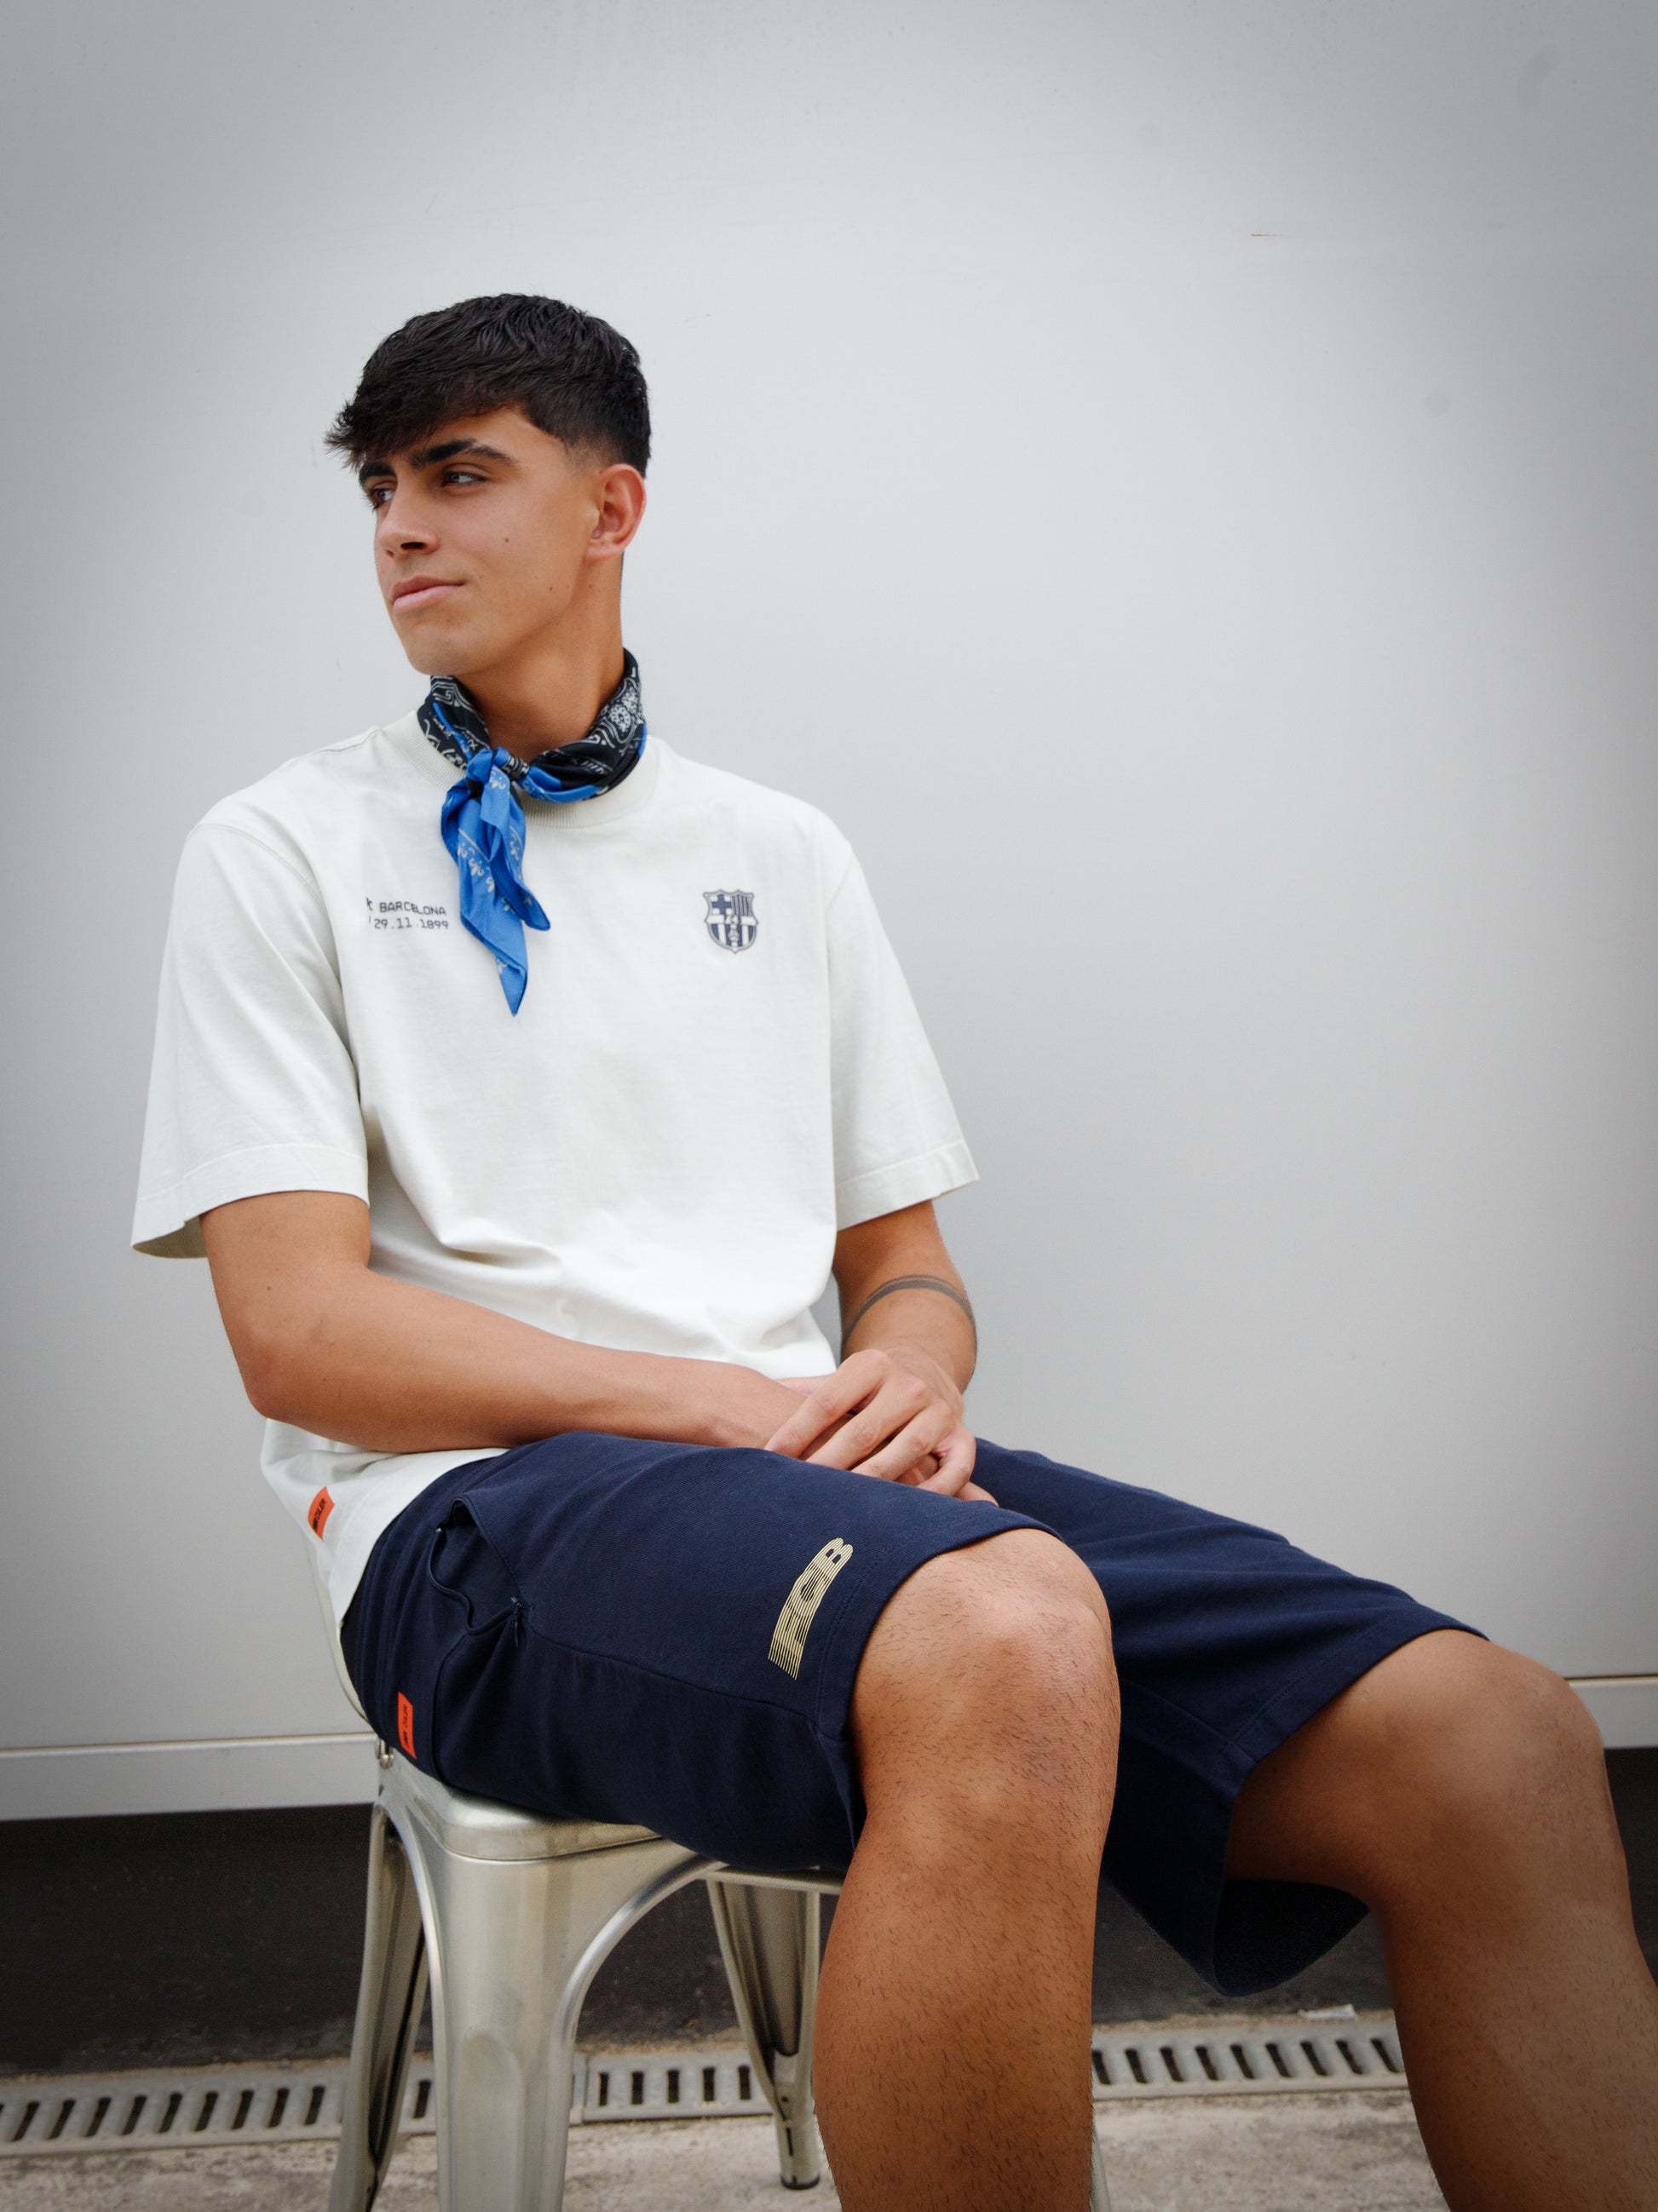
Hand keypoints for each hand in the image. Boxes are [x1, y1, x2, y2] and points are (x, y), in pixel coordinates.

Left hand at [763, 1347, 989, 1499]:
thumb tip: (746, 1400)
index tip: (769, 1458)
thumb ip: (799, 1393)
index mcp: (870, 1365)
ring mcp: (938, 1410)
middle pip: (863, 1431)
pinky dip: (935, 1491)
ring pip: (906, 1451)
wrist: (927, 1371)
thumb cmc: (868, 1389)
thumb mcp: (837, 1380)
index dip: (796, 1433)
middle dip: (828, 1464)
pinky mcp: (961, 1436)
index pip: (825, 1403)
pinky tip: (908, 1511)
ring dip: (874, 1481)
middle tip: (799, 1491)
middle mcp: (907, 1384)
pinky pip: (954, 1469)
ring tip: (845, 1506)